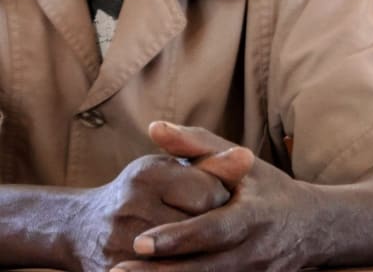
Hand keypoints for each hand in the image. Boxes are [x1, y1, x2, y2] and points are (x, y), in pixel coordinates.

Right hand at [70, 148, 241, 270]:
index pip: (210, 193)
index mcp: (147, 176)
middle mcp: (129, 208)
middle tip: (218, 228)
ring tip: (204, 243)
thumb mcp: (170, 168)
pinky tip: (191, 259)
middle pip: (200, 227)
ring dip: (202, 252)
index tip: (222, 201)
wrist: (80, 229)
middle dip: (214, 230)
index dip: (224, 200)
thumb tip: (247, 157)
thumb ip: (211, 163)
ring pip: (186, 256)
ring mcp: (119, 246)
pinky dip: (185, 266)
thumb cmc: (140, 192)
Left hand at [109, 122, 313, 270]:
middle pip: (203, 269)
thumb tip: (155, 127)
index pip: (214, 230)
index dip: (179, 238)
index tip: (140, 242)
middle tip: (117, 271)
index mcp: (255, 215)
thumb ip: (199, 145)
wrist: (313, 228)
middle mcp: (255, 251)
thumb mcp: (243, 163)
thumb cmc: (269, 190)